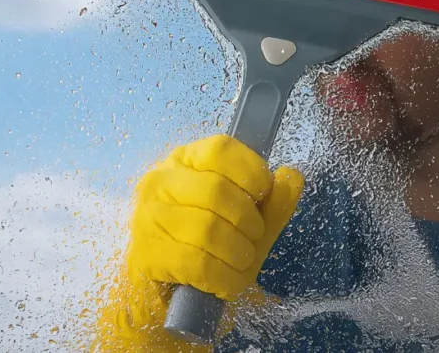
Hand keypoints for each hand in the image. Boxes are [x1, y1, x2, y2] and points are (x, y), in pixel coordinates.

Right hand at [93, 135, 305, 351]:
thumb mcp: (245, 223)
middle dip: (248, 221)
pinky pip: (198, 263)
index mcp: (185, 162)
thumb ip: (272, 202)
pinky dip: (224, 277)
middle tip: (254, 238)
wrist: (163, 290)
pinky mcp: (146, 253)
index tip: (263, 192)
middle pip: (216, 190)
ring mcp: (148, 216)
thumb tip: (292, 176)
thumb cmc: (206, 247)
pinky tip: (227, 281)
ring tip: (241, 262)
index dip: (250, 170)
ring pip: (207, 228)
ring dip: (238, 252)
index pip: (219, 149)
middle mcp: (160, 182)